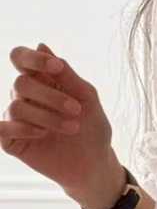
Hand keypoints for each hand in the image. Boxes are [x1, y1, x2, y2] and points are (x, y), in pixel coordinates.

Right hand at [1, 42, 125, 208]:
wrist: (95, 163)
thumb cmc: (92, 127)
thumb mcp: (87, 98)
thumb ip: (66, 74)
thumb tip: (41, 45)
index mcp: (41, 81)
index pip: (20, 57)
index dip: (33, 59)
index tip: (56, 68)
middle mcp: (24, 96)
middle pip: (21, 83)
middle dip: (51, 96)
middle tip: (76, 110)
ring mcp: (16, 118)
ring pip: (17, 106)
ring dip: (48, 116)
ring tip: (72, 128)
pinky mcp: (11, 140)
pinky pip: (2, 128)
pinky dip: (23, 128)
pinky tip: (43, 134)